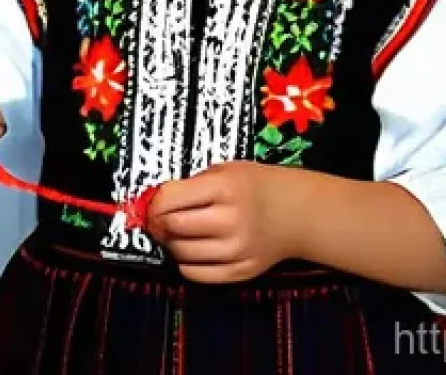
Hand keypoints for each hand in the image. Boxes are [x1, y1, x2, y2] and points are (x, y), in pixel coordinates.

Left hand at [146, 160, 300, 283]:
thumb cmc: (255, 187)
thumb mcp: (223, 170)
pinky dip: (186, 263)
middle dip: (158, 223)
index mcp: (225, 188)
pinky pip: (197, 275)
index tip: (150, 203)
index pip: (170, 199)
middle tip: (158, 219)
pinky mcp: (241, 272)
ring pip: (182, 254)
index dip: (153, 202)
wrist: (296, 213)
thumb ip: (191, 185)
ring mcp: (237, 250)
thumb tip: (154, 202)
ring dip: (171, 243)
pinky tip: (191, 249)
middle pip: (173, 228)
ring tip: (177, 232)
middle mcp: (231, 220)